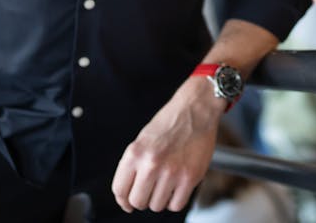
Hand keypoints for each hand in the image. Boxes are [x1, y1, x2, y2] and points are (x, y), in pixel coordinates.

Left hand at [112, 77, 222, 213]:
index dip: (123, 201)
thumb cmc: (170, 122)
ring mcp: (171, 172)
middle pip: (137, 202)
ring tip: (166, 184)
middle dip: (142, 200)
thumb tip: (128, 192)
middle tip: (150, 191)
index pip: (120, 190)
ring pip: (157, 206)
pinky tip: (177, 188)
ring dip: (160, 199)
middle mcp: (151, 163)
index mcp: (135, 153)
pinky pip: (176, 205)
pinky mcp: (189, 177)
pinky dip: (175, 200)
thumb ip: (134, 165)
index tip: (127, 203)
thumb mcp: (142, 140)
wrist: (195, 109)